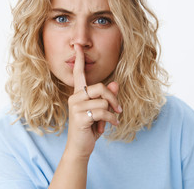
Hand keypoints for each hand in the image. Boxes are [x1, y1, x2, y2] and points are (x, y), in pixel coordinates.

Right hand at [66, 44, 121, 158]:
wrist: (80, 147)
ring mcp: (76, 107)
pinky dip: (111, 120)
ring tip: (110, 121)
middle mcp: (75, 97)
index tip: (78, 46)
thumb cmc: (90, 128)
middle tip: (118, 110)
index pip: (79, 73)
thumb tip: (115, 84)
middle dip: (113, 99)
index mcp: (79, 94)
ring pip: (103, 100)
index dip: (80, 60)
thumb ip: (107, 97)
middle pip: (100, 87)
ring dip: (112, 112)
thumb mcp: (101, 111)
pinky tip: (109, 127)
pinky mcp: (79, 116)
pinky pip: (102, 112)